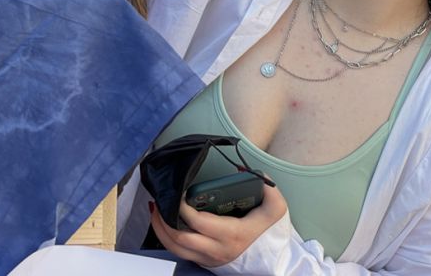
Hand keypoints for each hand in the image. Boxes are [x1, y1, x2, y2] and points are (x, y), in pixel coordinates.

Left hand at [150, 182, 287, 267]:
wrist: (272, 261)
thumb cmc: (269, 233)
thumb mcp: (275, 208)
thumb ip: (267, 186)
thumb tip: (243, 169)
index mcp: (231, 234)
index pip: (197, 222)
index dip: (182, 207)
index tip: (176, 192)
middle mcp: (216, 250)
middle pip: (179, 237)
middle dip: (163, 219)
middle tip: (157, 200)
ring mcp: (209, 258)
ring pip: (175, 248)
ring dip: (160, 230)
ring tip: (155, 210)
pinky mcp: (204, 262)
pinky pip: (179, 252)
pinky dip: (167, 238)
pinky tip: (163, 223)